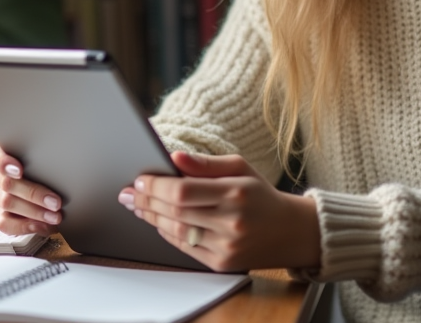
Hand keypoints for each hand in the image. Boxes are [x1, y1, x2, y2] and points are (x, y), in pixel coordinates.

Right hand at [0, 142, 62, 236]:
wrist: (48, 189)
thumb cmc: (47, 169)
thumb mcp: (45, 160)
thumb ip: (45, 159)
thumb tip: (65, 163)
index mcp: (3, 156)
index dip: (3, 163)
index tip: (19, 170)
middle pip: (7, 183)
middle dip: (34, 194)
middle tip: (56, 202)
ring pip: (8, 203)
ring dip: (35, 212)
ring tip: (55, 216)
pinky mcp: (0, 216)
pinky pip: (5, 224)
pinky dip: (26, 226)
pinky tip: (44, 226)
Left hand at [119, 152, 321, 272]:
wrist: (292, 232)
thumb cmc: (261, 195)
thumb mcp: (240, 168)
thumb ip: (205, 164)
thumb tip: (174, 156)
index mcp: (235, 193)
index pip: (183, 190)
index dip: (155, 186)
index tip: (139, 179)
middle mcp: (231, 222)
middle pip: (175, 211)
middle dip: (146, 200)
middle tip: (129, 192)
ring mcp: (227, 246)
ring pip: (177, 231)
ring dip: (152, 217)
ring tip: (138, 205)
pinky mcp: (223, 264)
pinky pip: (185, 248)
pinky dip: (168, 233)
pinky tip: (158, 221)